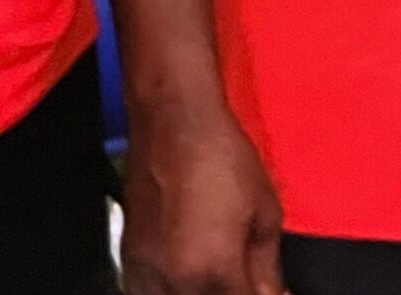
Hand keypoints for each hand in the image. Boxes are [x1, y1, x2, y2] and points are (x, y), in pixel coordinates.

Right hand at [122, 102, 284, 294]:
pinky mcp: (128, 261)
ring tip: (217, 276)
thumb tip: (273, 294)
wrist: (174, 122)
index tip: (271, 290)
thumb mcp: (265, 212)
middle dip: (232, 291)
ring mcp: (145, 274)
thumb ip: (267, 268)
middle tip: (245, 277)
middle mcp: (174, 283)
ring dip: (199, 293)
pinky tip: (186, 278)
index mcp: (214, 273)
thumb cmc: (223, 159)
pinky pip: (147, 294)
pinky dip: (170, 291)